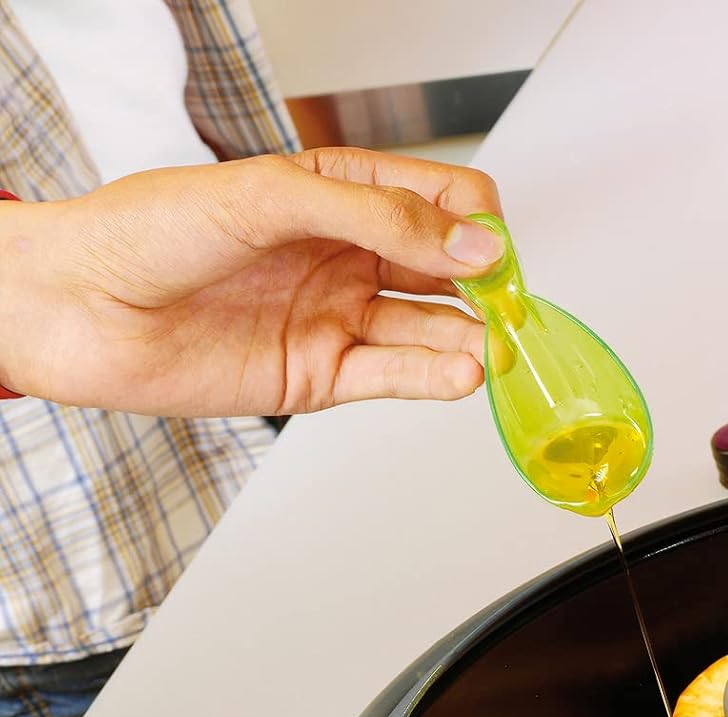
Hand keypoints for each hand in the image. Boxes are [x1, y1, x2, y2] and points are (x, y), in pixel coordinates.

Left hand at [0, 148, 504, 414]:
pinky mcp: (319, 377)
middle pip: (447, 269)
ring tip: (497, 349)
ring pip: (429, 329)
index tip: (490, 249)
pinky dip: (434, 377)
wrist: (81, 307)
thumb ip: (378, 217)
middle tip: (512, 305)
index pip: (440, 198)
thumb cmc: (150, 231)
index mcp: (338, 194)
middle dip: (489, 286)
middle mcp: (345, 256)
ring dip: (472, 339)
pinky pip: (393, 376)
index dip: (475, 222)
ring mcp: (336, 318)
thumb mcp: (272, 197)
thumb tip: (471, 242)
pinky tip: (464, 374)